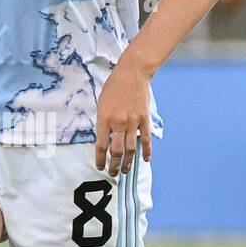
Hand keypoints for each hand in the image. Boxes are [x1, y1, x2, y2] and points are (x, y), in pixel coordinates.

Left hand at [95, 56, 152, 176]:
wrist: (132, 73)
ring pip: (130, 148)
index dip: (100, 159)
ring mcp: (133, 122)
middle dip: (114, 165)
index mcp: (104, 119)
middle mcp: (118, 123)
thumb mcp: (101, 103)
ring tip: (125, 171)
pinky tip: (146, 160)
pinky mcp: (144, 119)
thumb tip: (104, 139)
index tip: (100, 167)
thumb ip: (102, 122)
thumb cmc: (114, 87)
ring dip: (128, 162)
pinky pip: (145, 139)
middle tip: (112, 173)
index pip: (101, 145)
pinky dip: (146, 151)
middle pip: (116, 151)